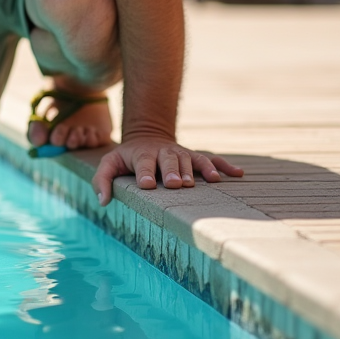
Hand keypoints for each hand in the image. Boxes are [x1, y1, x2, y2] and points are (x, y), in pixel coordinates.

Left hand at [91, 135, 243, 206]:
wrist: (146, 137)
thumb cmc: (127, 158)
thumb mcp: (109, 164)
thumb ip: (102, 180)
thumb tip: (103, 201)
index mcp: (142, 155)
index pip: (143, 163)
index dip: (145, 173)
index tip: (148, 185)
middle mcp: (164, 153)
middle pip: (170, 160)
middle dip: (174, 171)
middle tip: (177, 185)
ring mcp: (181, 154)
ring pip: (192, 160)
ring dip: (201, 169)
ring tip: (212, 180)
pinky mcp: (194, 156)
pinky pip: (212, 158)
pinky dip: (224, 165)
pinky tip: (238, 174)